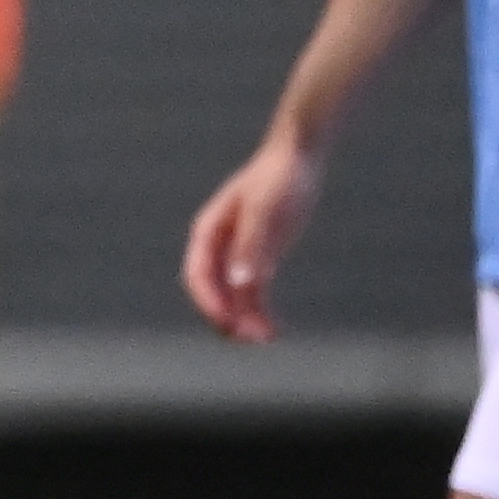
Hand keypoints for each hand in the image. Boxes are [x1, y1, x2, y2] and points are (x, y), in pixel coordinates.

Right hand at [181, 131, 321, 342]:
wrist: (299, 158)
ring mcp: (239, 253)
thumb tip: (240, 284)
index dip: (209, 301)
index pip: (199, 275)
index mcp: (208, 231)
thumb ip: (252, 247)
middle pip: (213, 291)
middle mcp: (219, 246)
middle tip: (246, 339)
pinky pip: (255, 292)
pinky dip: (261, 311)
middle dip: (226, 317)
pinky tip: (274, 329)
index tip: (227, 323)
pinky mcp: (261, 257)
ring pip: (234, 296)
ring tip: (264, 339)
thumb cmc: (279, 178)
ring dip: (245, 320)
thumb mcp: (266, 211)